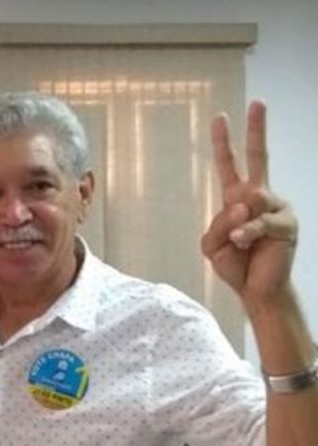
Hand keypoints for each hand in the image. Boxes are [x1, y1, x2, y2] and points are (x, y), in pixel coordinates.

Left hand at [201, 101, 296, 305]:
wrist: (255, 288)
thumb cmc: (235, 263)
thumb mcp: (213, 243)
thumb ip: (220, 221)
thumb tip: (241, 204)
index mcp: (237, 198)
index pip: (230, 164)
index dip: (224, 142)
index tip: (220, 117)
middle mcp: (259, 197)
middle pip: (260, 157)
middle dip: (258, 129)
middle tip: (258, 102)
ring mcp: (275, 207)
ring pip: (248, 201)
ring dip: (235, 226)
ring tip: (240, 243)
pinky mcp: (286, 222)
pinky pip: (258, 221)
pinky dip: (246, 233)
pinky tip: (245, 243)